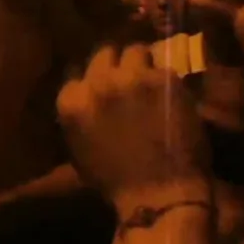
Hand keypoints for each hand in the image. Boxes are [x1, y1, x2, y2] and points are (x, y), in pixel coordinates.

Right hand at [57, 44, 210, 216]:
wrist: (157, 192)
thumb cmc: (115, 182)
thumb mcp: (79, 150)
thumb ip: (79, 115)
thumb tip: (84, 95)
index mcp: (72, 102)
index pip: (77, 73)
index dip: (92, 80)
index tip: (103, 88)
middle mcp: (98, 83)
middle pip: (105, 53)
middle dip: (116, 65)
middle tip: (128, 78)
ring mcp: (132, 78)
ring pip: (136, 50)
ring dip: (142, 64)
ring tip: (151, 80)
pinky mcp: (164, 79)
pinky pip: (163, 67)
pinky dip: (165, 79)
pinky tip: (171, 95)